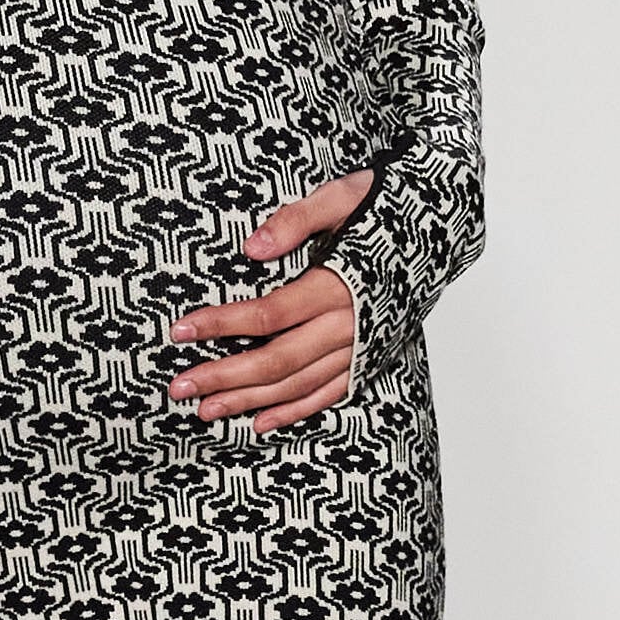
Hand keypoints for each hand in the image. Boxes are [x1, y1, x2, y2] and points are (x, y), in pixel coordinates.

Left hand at [166, 171, 375, 435]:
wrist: (441, 228)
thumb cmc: (386, 207)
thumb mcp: (342, 196)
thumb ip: (296, 219)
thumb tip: (252, 248)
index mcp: (338, 285)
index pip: (269, 314)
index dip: (222, 324)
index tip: (179, 330)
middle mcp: (349, 325)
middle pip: (277, 361)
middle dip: (224, 376)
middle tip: (179, 387)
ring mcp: (361, 347)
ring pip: (298, 385)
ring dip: (250, 401)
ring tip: (205, 410)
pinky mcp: (370, 358)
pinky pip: (329, 394)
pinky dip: (295, 411)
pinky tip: (259, 423)